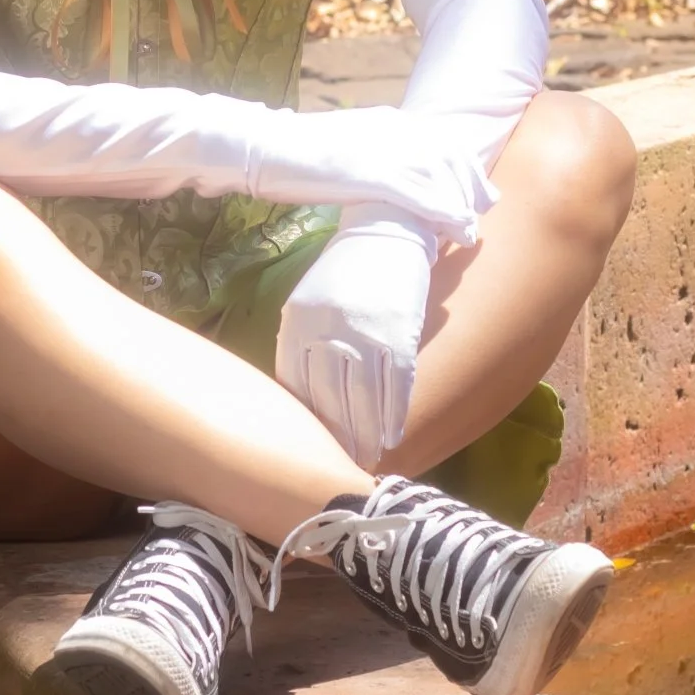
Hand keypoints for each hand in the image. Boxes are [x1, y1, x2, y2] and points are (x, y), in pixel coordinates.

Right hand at [251, 106, 494, 244]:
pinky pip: (418, 194)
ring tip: (469, 233)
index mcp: (386, 120)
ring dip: (460, 205)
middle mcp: (392, 130)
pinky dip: (442, 212)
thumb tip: (377, 173)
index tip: (477, 189)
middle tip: (483, 212)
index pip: (440, 139)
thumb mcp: (341, 143)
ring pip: (440, 176)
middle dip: (470, 185)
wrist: (261, 146)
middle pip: (449, 156)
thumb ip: (367, 152)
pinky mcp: (370, 173)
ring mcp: (382, 150)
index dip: (464, 165)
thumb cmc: (292, 151)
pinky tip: (455, 229)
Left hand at [276, 210, 435, 465]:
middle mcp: (327, 329)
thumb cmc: (345, 271)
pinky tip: (392, 436)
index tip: (312, 448)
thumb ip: (300, 344)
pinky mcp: (399, 333)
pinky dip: (394, 415)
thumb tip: (298, 398)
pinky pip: (396, 385)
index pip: (296, 386)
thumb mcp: (308, 301)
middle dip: (336, 437)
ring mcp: (365, 332)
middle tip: (341, 466)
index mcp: (297, 321)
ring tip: (368, 460)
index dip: (306, 422)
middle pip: (328, 399)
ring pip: (362, 399)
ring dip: (366, 435)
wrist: (386, 228)